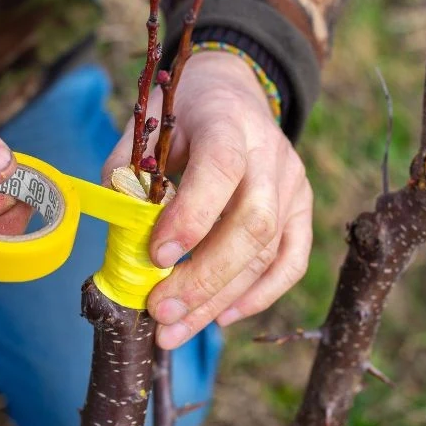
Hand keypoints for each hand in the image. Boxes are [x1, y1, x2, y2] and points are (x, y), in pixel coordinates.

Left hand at [104, 52, 312, 348]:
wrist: (232, 95)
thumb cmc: (181, 115)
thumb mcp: (145, 128)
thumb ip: (128, 176)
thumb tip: (123, 239)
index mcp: (227, 121)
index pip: (220, 168)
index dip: (191, 216)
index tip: (156, 255)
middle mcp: (270, 153)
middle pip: (253, 224)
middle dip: (204, 277)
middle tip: (159, 311)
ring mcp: (293, 183)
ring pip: (268, 252)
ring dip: (219, 299)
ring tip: (173, 331)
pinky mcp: (302, 209)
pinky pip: (290, 262)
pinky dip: (258, 296)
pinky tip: (222, 317)